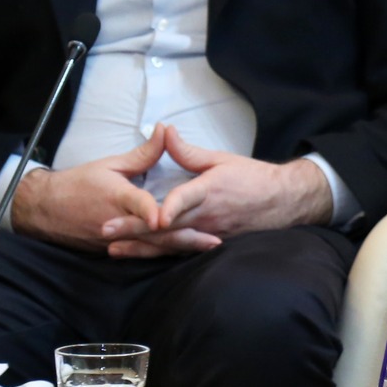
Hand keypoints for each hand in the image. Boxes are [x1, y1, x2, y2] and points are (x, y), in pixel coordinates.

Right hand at [10, 126, 209, 255]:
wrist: (47, 210)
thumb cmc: (80, 183)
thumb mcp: (111, 164)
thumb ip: (143, 153)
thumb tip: (166, 130)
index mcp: (117, 197)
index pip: (136, 204)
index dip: (149, 211)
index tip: (164, 217)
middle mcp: (118, 222)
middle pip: (153, 233)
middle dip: (184, 237)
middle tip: (212, 240)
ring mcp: (116, 240)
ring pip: (152, 247)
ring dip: (180, 248)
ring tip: (208, 248)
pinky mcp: (114, 249)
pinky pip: (144, 253)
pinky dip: (165, 253)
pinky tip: (187, 253)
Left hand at [96, 130, 331, 256]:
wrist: (281, 202)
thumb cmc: (251, 178)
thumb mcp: (220, 159)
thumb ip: (188, 151)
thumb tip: (164, 131)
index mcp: (209, 190)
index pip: (186, 198)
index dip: (170, 207)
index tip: (154, 215)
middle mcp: (206, 215)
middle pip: (166, 225)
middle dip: (135, 229)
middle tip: (106, 229)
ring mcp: (207, 233)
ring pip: (169, 243)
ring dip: (140, 247)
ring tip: (113, 249)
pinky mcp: (208, 244)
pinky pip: (180, 251)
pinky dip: (158, 254)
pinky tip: (139, 256)